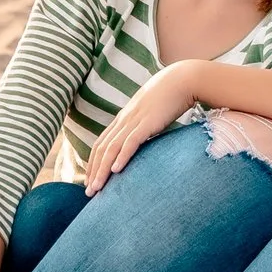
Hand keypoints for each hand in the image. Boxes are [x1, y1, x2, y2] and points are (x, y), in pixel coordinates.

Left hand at [83, 62, 199, 193]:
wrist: (183, 79)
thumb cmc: (171, 96)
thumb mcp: (152, 112)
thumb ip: (145, 124)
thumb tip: (146, 138)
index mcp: (124, 118)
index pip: (101, 143)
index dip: (94, 162)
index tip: (91, 179)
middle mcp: (124, 120)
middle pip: (101, 149)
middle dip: (93, 171)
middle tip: (89, 192)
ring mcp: (135, 121)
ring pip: (111, 148)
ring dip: (102, 170)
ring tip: (96, 189)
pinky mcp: (148, 122)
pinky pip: (131, 142)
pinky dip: (121, 156)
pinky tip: (116, 170)